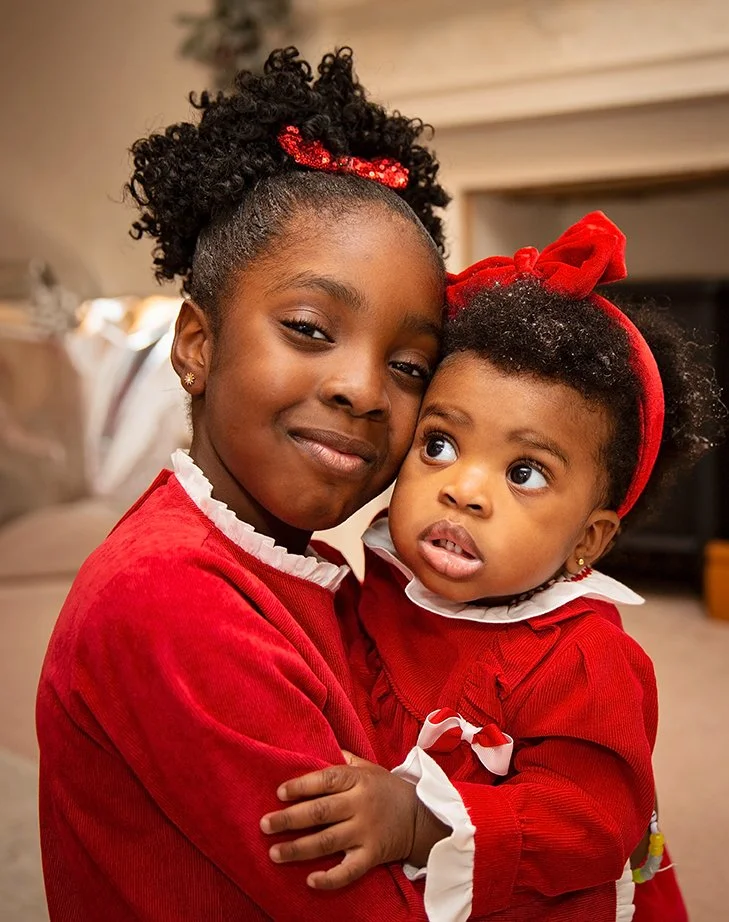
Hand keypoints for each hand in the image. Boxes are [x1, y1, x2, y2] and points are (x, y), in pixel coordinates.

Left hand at [261, 751, 436, 889]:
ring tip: (274, 853)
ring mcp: (366, 832)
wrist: (422, 817)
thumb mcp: (368, 767)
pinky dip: (330, 878)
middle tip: (264, 825)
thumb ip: (342, 760)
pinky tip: (310, 880)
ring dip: (298, 849)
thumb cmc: (388, 790)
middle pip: (320, 812)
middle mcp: (360, 805)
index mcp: (357, 780)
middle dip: (289, 819)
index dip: (301, 785)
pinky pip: (349, 870)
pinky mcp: (372, 856)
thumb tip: (315, 747)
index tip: (279, 793)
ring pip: (327, 841)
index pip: (326, 779)